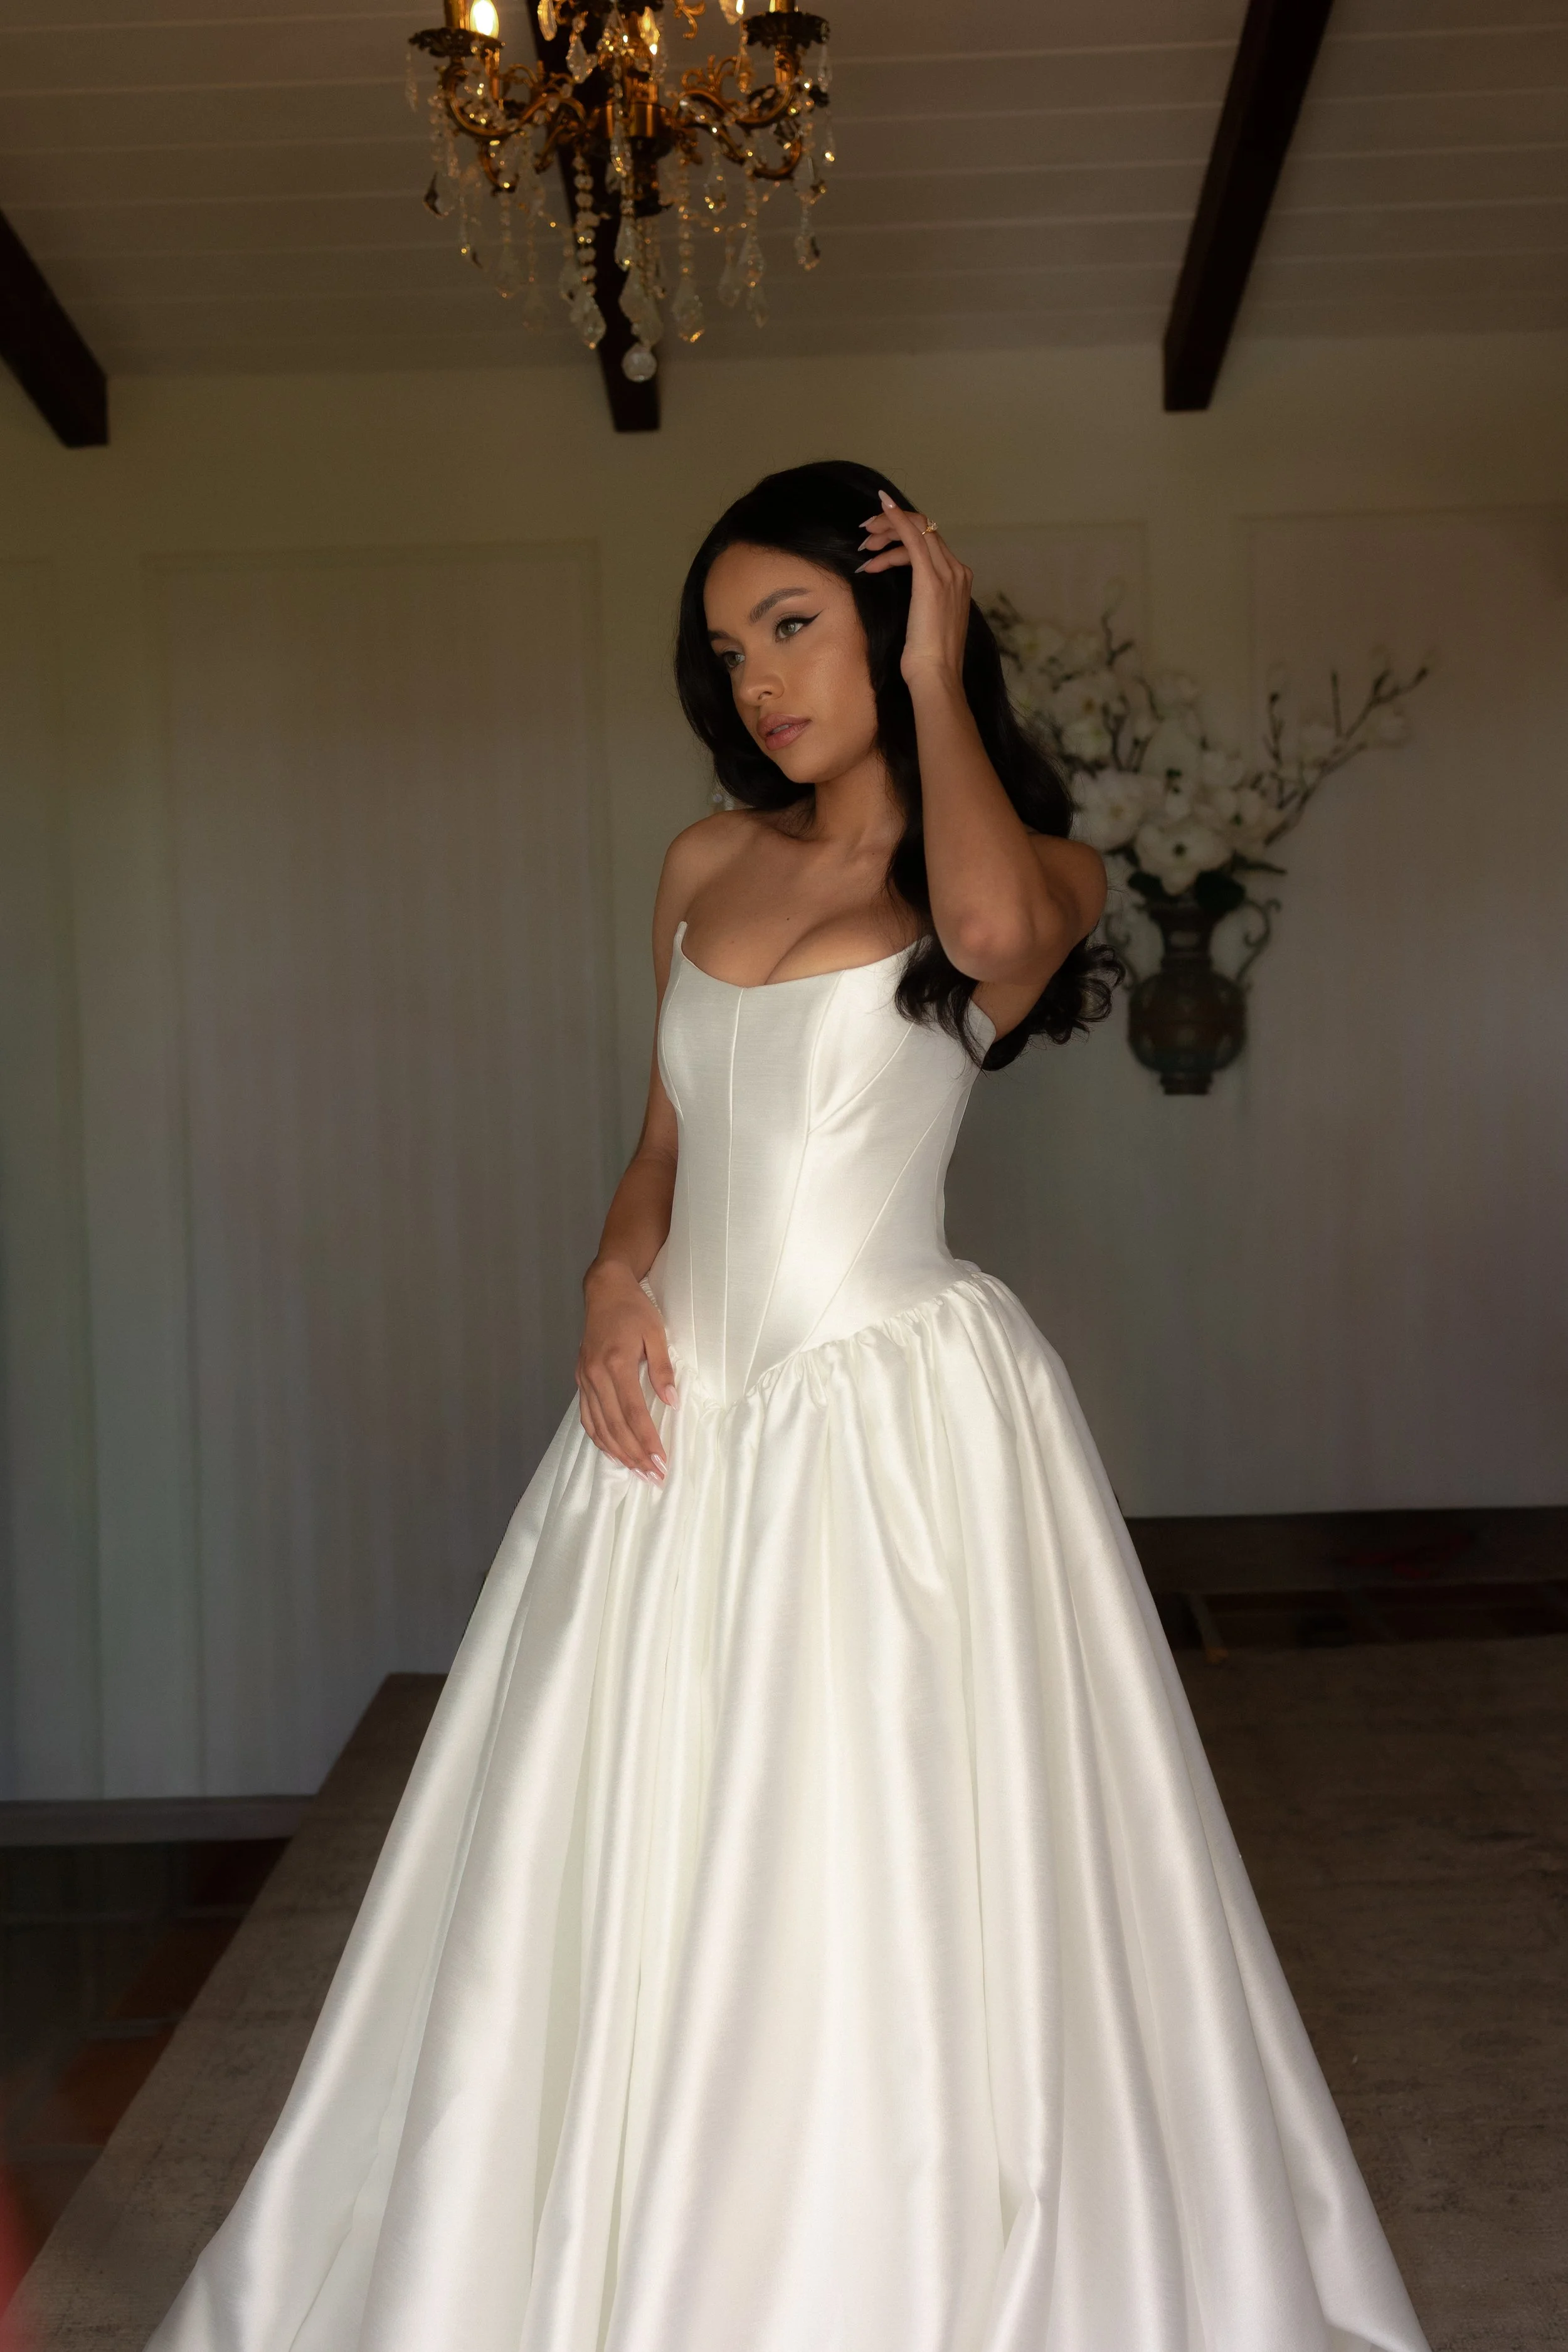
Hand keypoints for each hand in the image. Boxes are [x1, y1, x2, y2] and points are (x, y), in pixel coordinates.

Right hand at [576, 1260, 677, 1483]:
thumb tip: (672, 1402)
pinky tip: (612, 1451)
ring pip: (598, 1426)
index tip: (662, 1462)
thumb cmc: (634, 1310)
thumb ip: (662, 1368)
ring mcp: (584, 1379)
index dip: (647, 1440)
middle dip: (635, 1455)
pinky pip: (587, 1417)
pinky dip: (599, 1438)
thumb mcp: (656, 1333)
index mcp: (615, 1363)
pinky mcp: (580, 1379)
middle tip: (654, 1477)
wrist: (604, 1291)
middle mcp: (595, 1375)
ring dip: (618, 1452)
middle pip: (615, 1426)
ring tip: (637, 1472)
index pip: (633, 1412)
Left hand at [856, 489, 973, 690]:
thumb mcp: (926, 622)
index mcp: (959, 581)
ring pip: (918, 530)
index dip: (903, 535)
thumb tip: (908, 595)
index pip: (930, 543)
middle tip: (866, 539)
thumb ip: (923, 601)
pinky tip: (882, 508)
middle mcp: (957, 572)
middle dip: (892, 528)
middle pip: (925, 531)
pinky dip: (897, 519)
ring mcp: (947, 574)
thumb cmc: (927, 658)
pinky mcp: (931, 579)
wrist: (936, 675)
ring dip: (887, 530)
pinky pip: (914, 537)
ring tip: (865, 547)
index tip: (877, 542)